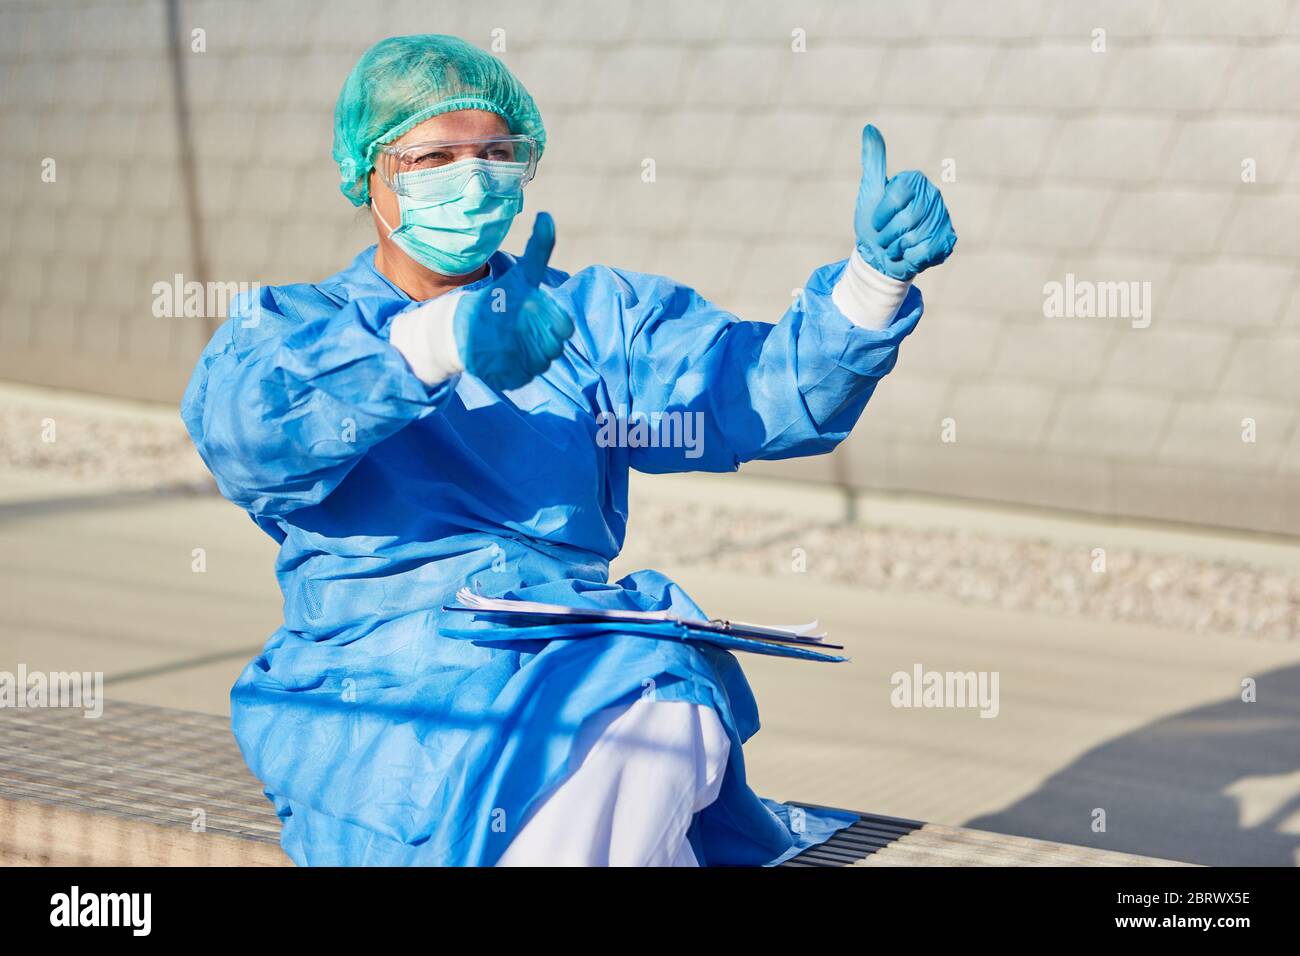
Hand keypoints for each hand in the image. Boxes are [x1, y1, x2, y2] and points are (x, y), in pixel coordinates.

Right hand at [454, 212, 574, 391]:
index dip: (551, 322)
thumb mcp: (520, 275)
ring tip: (512, 342)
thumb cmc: (496, 301)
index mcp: (526, 308)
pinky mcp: (502, 379)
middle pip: (554, 347)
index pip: (564, 326)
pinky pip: (526, 377)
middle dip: (541, 339)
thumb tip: (547, 216)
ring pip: (542, 363)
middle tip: (520, 331)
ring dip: (532, 355)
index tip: (532, 316)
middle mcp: (517, 334)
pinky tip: (504, 357)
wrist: (457, 331)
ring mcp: (509, 359)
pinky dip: (519, 369)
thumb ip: (539, 250)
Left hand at [854, 124, 955, 280]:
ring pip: (915, 238)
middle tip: (885, 238)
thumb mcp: (870, 191)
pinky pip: (925, 252)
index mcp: (914, 181)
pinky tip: (909, 254)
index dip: (881, 215)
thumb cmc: (873, 223)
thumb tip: (869, 127)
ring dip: (897, 248)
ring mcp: (942, 218)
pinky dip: (909, 258)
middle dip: (887, 235)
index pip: (896, 197)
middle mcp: (933, 195)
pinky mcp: (948, 240)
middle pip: (905, 220)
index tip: (876, 221)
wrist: (881, 258)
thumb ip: (873, 161)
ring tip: (896, 246)